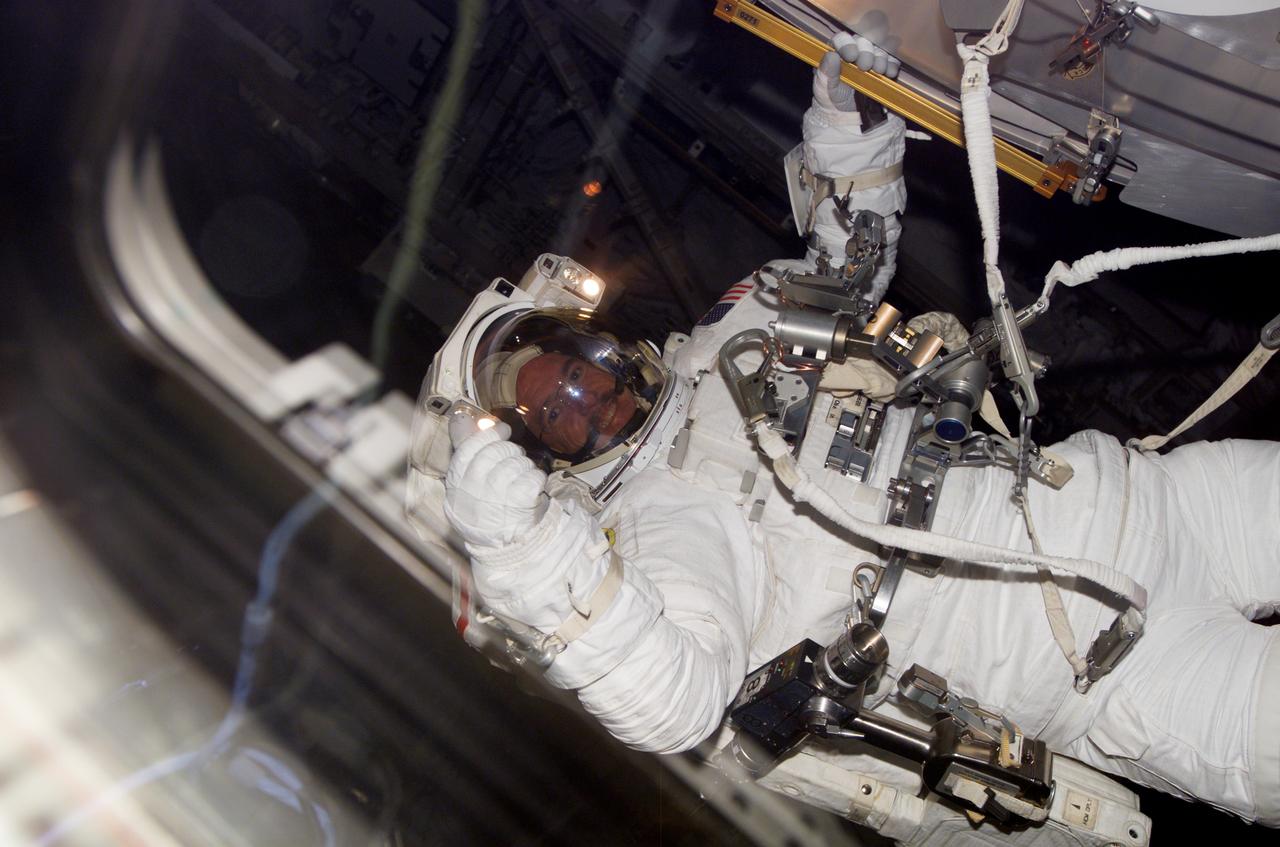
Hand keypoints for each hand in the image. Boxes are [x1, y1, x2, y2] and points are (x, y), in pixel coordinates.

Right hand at [444, 425, 548, 547]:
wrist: (503, 547)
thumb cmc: (485, 507)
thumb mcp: (466, 482)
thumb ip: (464, 448)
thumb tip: (461, 417)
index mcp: (456, 485)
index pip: (468, 448)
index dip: (487, 434)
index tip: (502, 429)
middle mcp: (473, 492)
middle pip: (495, 452)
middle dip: (509, 450)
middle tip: (514, 457)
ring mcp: (496, 499)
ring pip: (516, 462)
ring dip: (523, 465)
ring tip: (521, 476)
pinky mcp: (520, 505)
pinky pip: (533, 476)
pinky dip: (536, 478)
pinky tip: (531, 487)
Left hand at [814, 31, 899, 112]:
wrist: (849, 117)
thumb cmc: (832, 101)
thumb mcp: (824, 90)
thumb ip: (825, 73)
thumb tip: (831, 55)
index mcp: (836, 54)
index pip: (841, 39)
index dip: (847, 44)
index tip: (851, 55)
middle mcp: (854, 53)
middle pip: (863, 41)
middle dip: (866, 51)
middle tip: (865, 66)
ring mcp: (870, 60)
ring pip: (878, 50)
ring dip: (880, 58)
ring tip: (878, 70)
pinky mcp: (883, 69)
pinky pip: (891, 61)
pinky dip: (892, 65)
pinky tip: (889, 73)